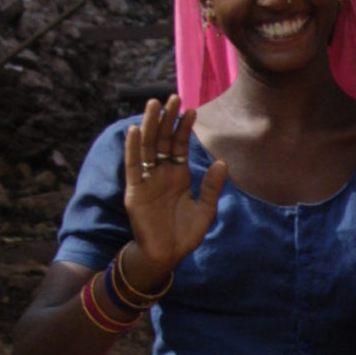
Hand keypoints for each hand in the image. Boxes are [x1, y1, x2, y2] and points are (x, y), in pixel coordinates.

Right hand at [123, 98, 225, 281]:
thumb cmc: (184, 235)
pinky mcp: (134, 192)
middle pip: (163, 140)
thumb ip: (212, 188)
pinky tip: (136, 131)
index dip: (184, 128)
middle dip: (168, 119)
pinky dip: (133, 149)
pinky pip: (133, 167)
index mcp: (178, 176)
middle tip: (173, 97)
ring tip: (155, 105)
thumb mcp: (205, 210)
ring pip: (147, 147)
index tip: (191, 109)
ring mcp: (146, 181)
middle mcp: (161, 174)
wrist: (166, 256)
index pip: (180, 145)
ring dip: (150, 126)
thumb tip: (222, 162)